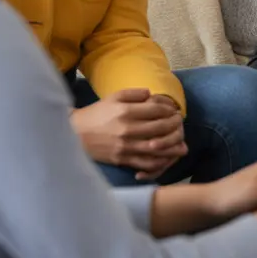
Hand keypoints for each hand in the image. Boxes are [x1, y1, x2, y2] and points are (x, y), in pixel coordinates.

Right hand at [70, 89, 186, 178]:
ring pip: (157, 148)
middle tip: (179, 124)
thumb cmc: (96, 114)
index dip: (169, 110)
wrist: (75, 134)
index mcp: (126, 112)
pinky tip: (167, 158)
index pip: (156, 110)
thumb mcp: (113, 98)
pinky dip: (160, 162)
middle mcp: (128, 129)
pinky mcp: (123, 159)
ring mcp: (126, 146)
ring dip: (172, 145)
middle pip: (160, 128)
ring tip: (181, 142)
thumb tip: (152, 95)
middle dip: (175, 125)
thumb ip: (134, 94)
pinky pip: (146, 163)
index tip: (174, 110)